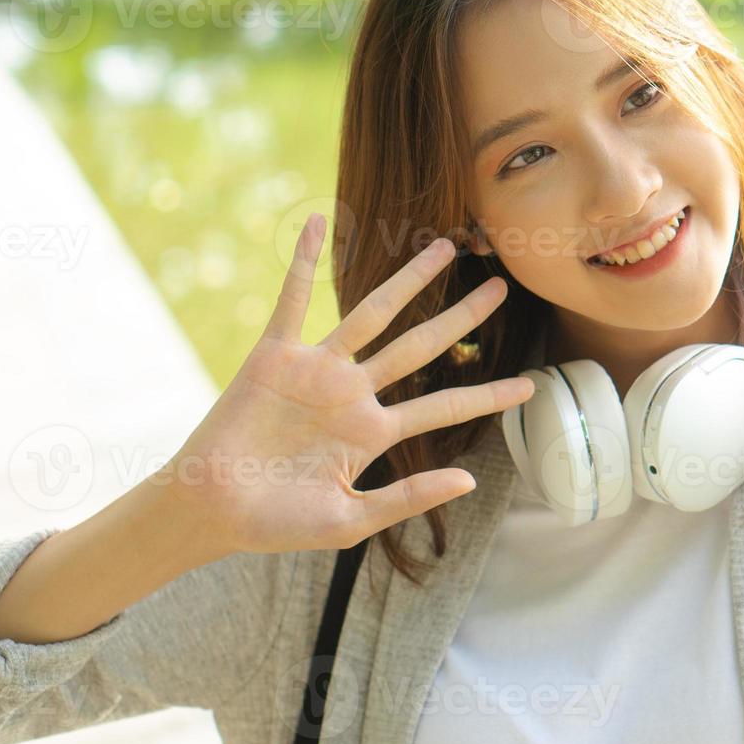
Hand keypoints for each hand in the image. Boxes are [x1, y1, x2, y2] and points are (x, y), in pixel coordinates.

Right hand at [157, 215, 535, 556]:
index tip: (530, 386)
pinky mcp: (274, 356)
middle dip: (462, 318)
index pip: (443, 407)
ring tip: (444, 248)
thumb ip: (409, 498)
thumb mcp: (350, 521)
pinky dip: (301, 260)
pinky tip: (315, 222)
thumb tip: (470, 481)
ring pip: (373, 313)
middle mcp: (352, 393)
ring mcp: (316, 370)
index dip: (486, 395)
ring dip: (408, 280)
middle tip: (501, 287)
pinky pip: (292, 299)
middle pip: (420, 346)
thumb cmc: (278, 522)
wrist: (213, 510)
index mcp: (374, 432)